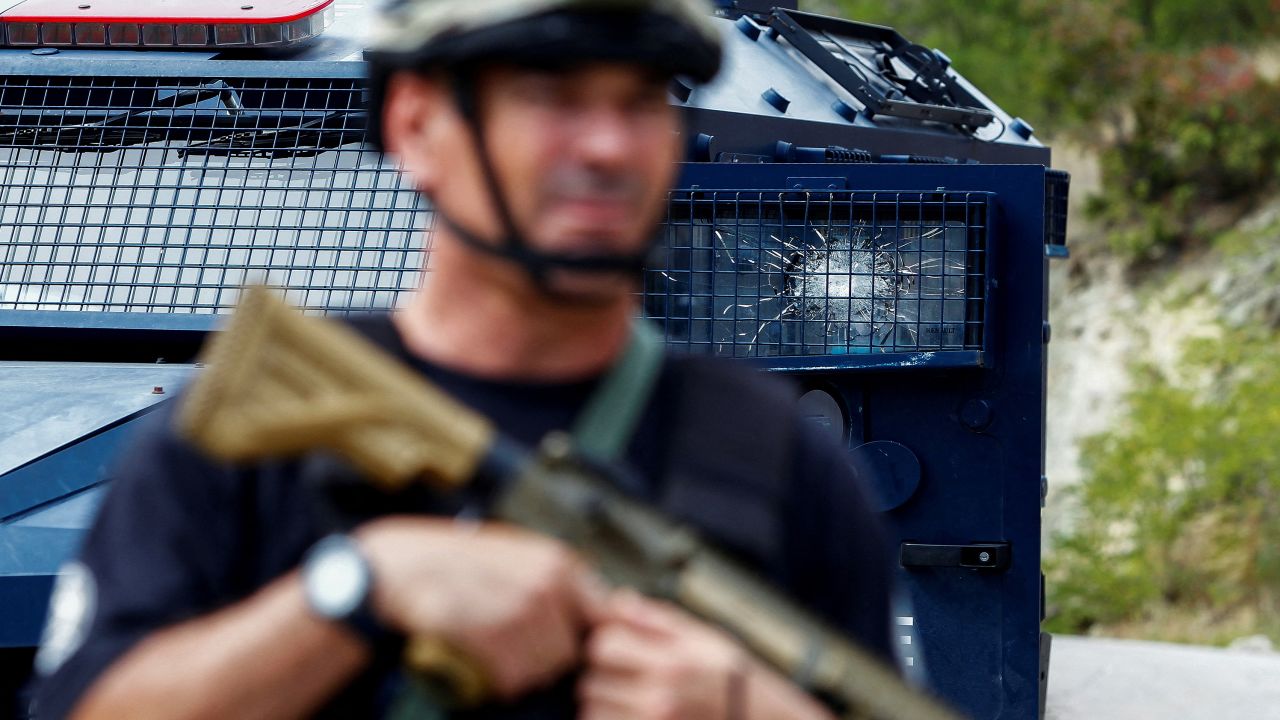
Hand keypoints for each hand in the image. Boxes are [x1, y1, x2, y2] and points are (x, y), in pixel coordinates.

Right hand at [354, 516, 605, 698]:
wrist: (398, 569)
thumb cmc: (455, 558)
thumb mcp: (515, 549)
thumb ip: (556, 575)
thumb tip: (597, 604)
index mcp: (557, 562)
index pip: (603, 614)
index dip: (587, 634)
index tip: (571, 640)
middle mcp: (545, 587)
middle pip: (570, 649)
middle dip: (547, 655)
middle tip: (514, 646)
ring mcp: (518, 614)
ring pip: (543, 668)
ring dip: (522, 669)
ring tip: (495, 650)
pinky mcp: (492, 641)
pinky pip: (514, 680)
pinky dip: (500, 679)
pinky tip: (482, 659)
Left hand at [577, 591, 750, 719]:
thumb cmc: (736, 681)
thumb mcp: (706, 639)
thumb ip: (657, 620)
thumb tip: (619, 600)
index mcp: (671, 664)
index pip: (603, 646)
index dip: (607, 643)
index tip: (621, 648)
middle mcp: (659, 699)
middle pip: (591, 682)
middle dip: (602, 677)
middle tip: (624, 678)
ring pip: (592, 713)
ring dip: (603, 706)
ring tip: (629, 700)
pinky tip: (633, 715)